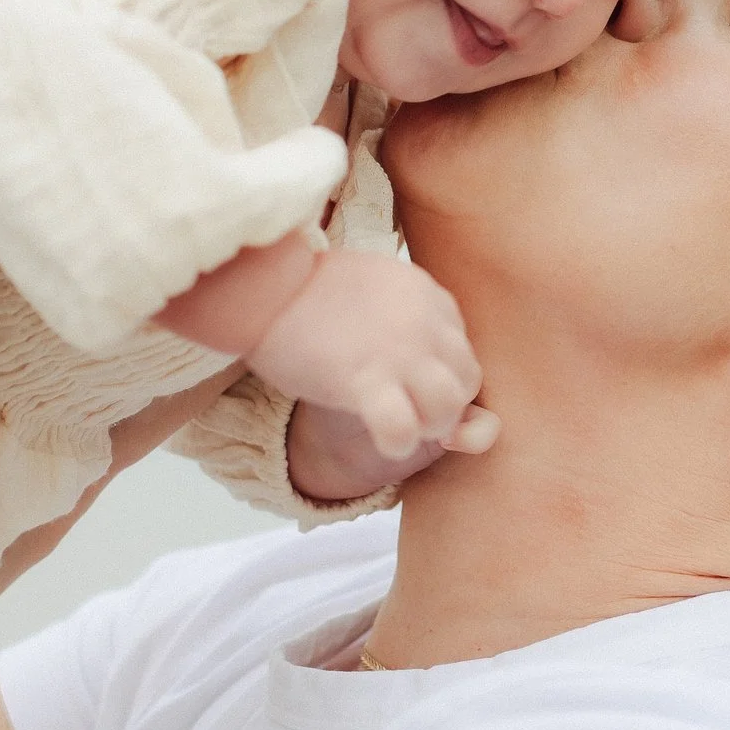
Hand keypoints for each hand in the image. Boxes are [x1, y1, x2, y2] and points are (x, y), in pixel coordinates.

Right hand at [249, 252, 496, 470]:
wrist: (263, 287)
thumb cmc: (308, 290)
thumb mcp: (375, 288)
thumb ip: (406, 316)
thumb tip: (424, 354)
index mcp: (427, 294)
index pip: (461, 350)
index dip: (440, 377)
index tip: (408, 383)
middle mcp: (423, 321)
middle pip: (466, 379)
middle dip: (444, 406)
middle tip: (408, 410)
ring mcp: (398, 350)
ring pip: (449, 405)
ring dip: (429, 426)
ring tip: (400, 425)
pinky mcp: (364, 379)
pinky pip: (404, 428)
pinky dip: (399, 442)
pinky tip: (383, 439)